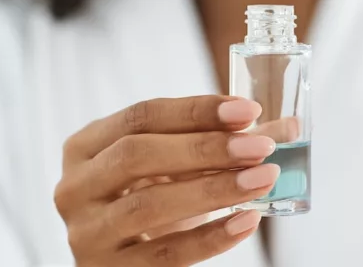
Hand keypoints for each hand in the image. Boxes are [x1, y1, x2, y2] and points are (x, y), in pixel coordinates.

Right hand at [54, 96, 278, 265]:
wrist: (124, 255)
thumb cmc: (152, 195)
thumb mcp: (174, 164)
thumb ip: (223, 142)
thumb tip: (287, 128)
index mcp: (86, 146)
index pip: (142, 115)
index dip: (196, 110)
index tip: (247, 111)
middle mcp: (75, 186)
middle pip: (138, 154)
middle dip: (205, 147)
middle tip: (260, 146)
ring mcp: (85, 232)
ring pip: (149, 204)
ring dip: (214, 189)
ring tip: (263, 178)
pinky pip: (164, 256)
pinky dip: (210, 238)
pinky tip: (247, 221)